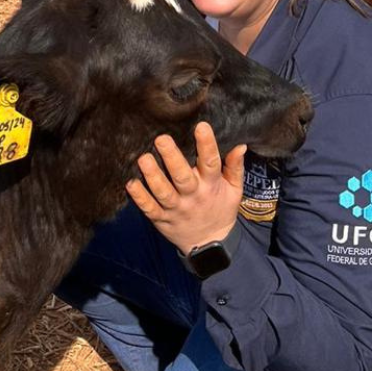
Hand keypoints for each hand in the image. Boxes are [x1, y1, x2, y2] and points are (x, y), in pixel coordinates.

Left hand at [126, 122, 246, 254]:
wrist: (210, 243)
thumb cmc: (221, 208)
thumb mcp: (234, 190)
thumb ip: (235, 167)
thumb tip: (240, 145)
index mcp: (211, 185)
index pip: (211, 163)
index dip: (207, 144)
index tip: (201, 126)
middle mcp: (193, 195)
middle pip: (182, 176)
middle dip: (172, 157)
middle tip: (161, 139)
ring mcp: (176, 208)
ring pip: (163, 192)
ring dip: (152, 176)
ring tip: (144, 158)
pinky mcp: (162, 219)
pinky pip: (149, 209)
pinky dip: (140, 197)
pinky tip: (131, 184)